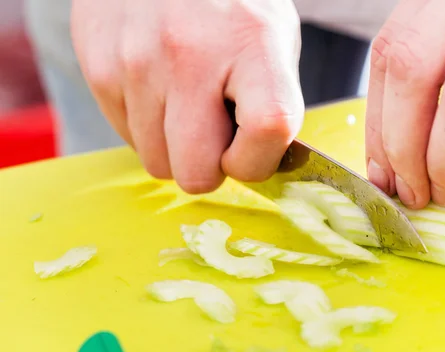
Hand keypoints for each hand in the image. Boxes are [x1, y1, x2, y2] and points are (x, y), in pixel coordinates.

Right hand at [72, 0, 303, 192]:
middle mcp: (190, 55)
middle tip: (214, 138)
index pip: (266, 131)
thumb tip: (257, 164)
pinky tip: (160, 89)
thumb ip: (271, 104)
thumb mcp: (273, 40)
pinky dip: (147, 127)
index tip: (250, 154)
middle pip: (195, 172)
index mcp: (253, 45)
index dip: (258, 161)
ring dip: (175, 148)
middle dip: (208, 168)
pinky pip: (127, 136)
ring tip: (185, 103)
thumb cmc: (231, 6)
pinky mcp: (100, 67)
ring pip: (156, 162)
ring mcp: (138, 63)